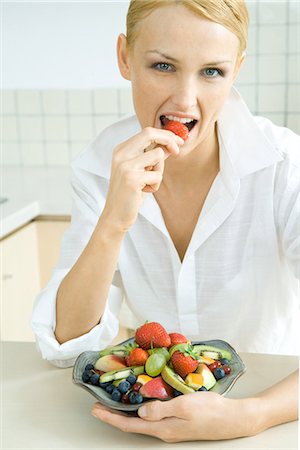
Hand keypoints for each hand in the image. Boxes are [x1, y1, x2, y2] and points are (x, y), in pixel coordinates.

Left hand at [91, 392, 256, 441]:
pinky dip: (142, 410)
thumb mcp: (184, 406)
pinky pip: (154, 417)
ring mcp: (172, 428)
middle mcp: (164, 431)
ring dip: (127, 413)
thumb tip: (139, 412)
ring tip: (115, 402)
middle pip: (133, 424)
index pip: (130, 425)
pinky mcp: (179, 422)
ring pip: (143, 421)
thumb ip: (160, 410)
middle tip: (100, 404)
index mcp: (163, 428)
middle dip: (115, 415)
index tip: (95, 410)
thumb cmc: (210, 410)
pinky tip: (142, 401)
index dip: (111, 418)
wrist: (233, 418)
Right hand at [101, 127, 183, 231]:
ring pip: (158, 155)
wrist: (115, 215)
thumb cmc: (129, 194)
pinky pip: (157, 175)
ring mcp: (125, 166)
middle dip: (169, 139)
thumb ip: (152, 157)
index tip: (178, 141)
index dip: (165, 134)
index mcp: (121, 150)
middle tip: (178, 150)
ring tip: (148, 183)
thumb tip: (171, 144)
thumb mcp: (141, 171)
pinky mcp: (132, 179)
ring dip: (159, 171)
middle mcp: (121, 154)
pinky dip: (155, 186)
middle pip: (150, 133)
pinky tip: (143, 192)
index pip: (146, 132)